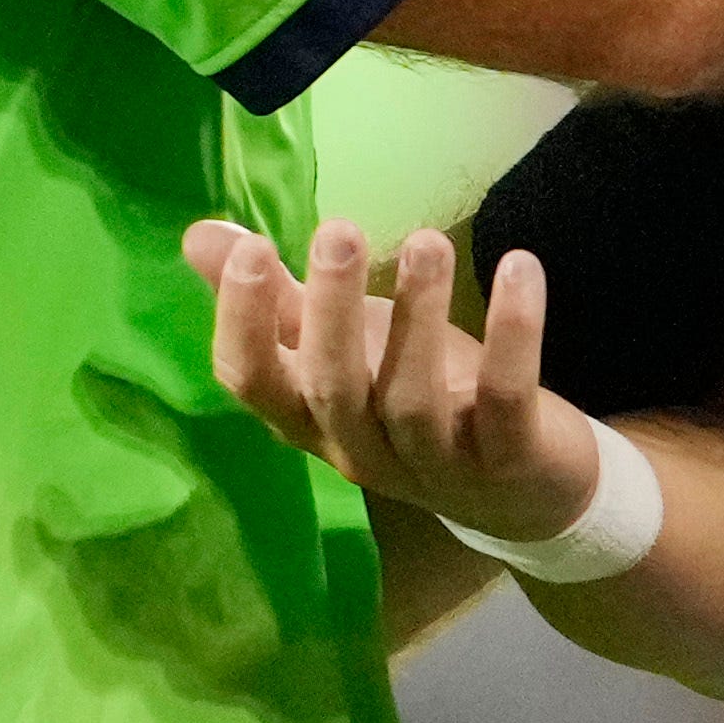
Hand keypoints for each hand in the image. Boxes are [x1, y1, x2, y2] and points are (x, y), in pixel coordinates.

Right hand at [183, 215, 604, 544]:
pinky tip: (519, 270)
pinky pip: (504, 400)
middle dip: (330, 311)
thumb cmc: (416, 398)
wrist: (522, 490)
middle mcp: (360, 448)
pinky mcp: (506, 458)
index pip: (252, 383)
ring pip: (411, 398)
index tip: (251, 247)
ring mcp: (434, 462)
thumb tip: (201, 235)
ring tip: (427, 242)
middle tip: (339, 232)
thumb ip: (279, 299)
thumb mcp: (345, 347)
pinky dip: (513, 337)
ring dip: (418, 316)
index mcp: (310, 418)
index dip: (243, 322)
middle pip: (330, 389)